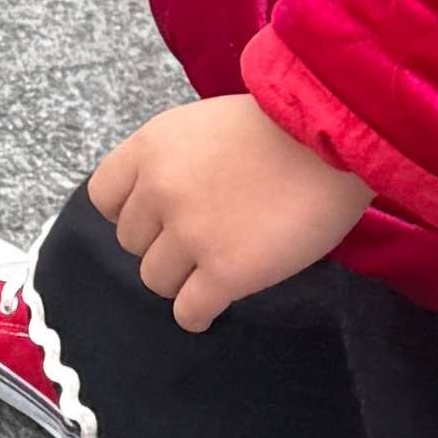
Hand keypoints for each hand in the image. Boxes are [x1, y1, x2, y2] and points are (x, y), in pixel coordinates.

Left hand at [89, 93, 373, 332]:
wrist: (334, 138)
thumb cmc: (280, 125)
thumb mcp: (203, 123)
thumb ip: (172, 161)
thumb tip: (159, 201)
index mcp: (149, 148)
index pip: (103, 197)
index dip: (130, 211)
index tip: (156, 217)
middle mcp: (159, 191)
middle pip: (132, 242)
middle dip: (162, 243)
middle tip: (201, 237)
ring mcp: (190, 234)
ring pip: (155, 281)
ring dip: (182, 279)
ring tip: (214, 267)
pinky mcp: (224, 272)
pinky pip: (188, 312)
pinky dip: (198, 313)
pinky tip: (214, 304)